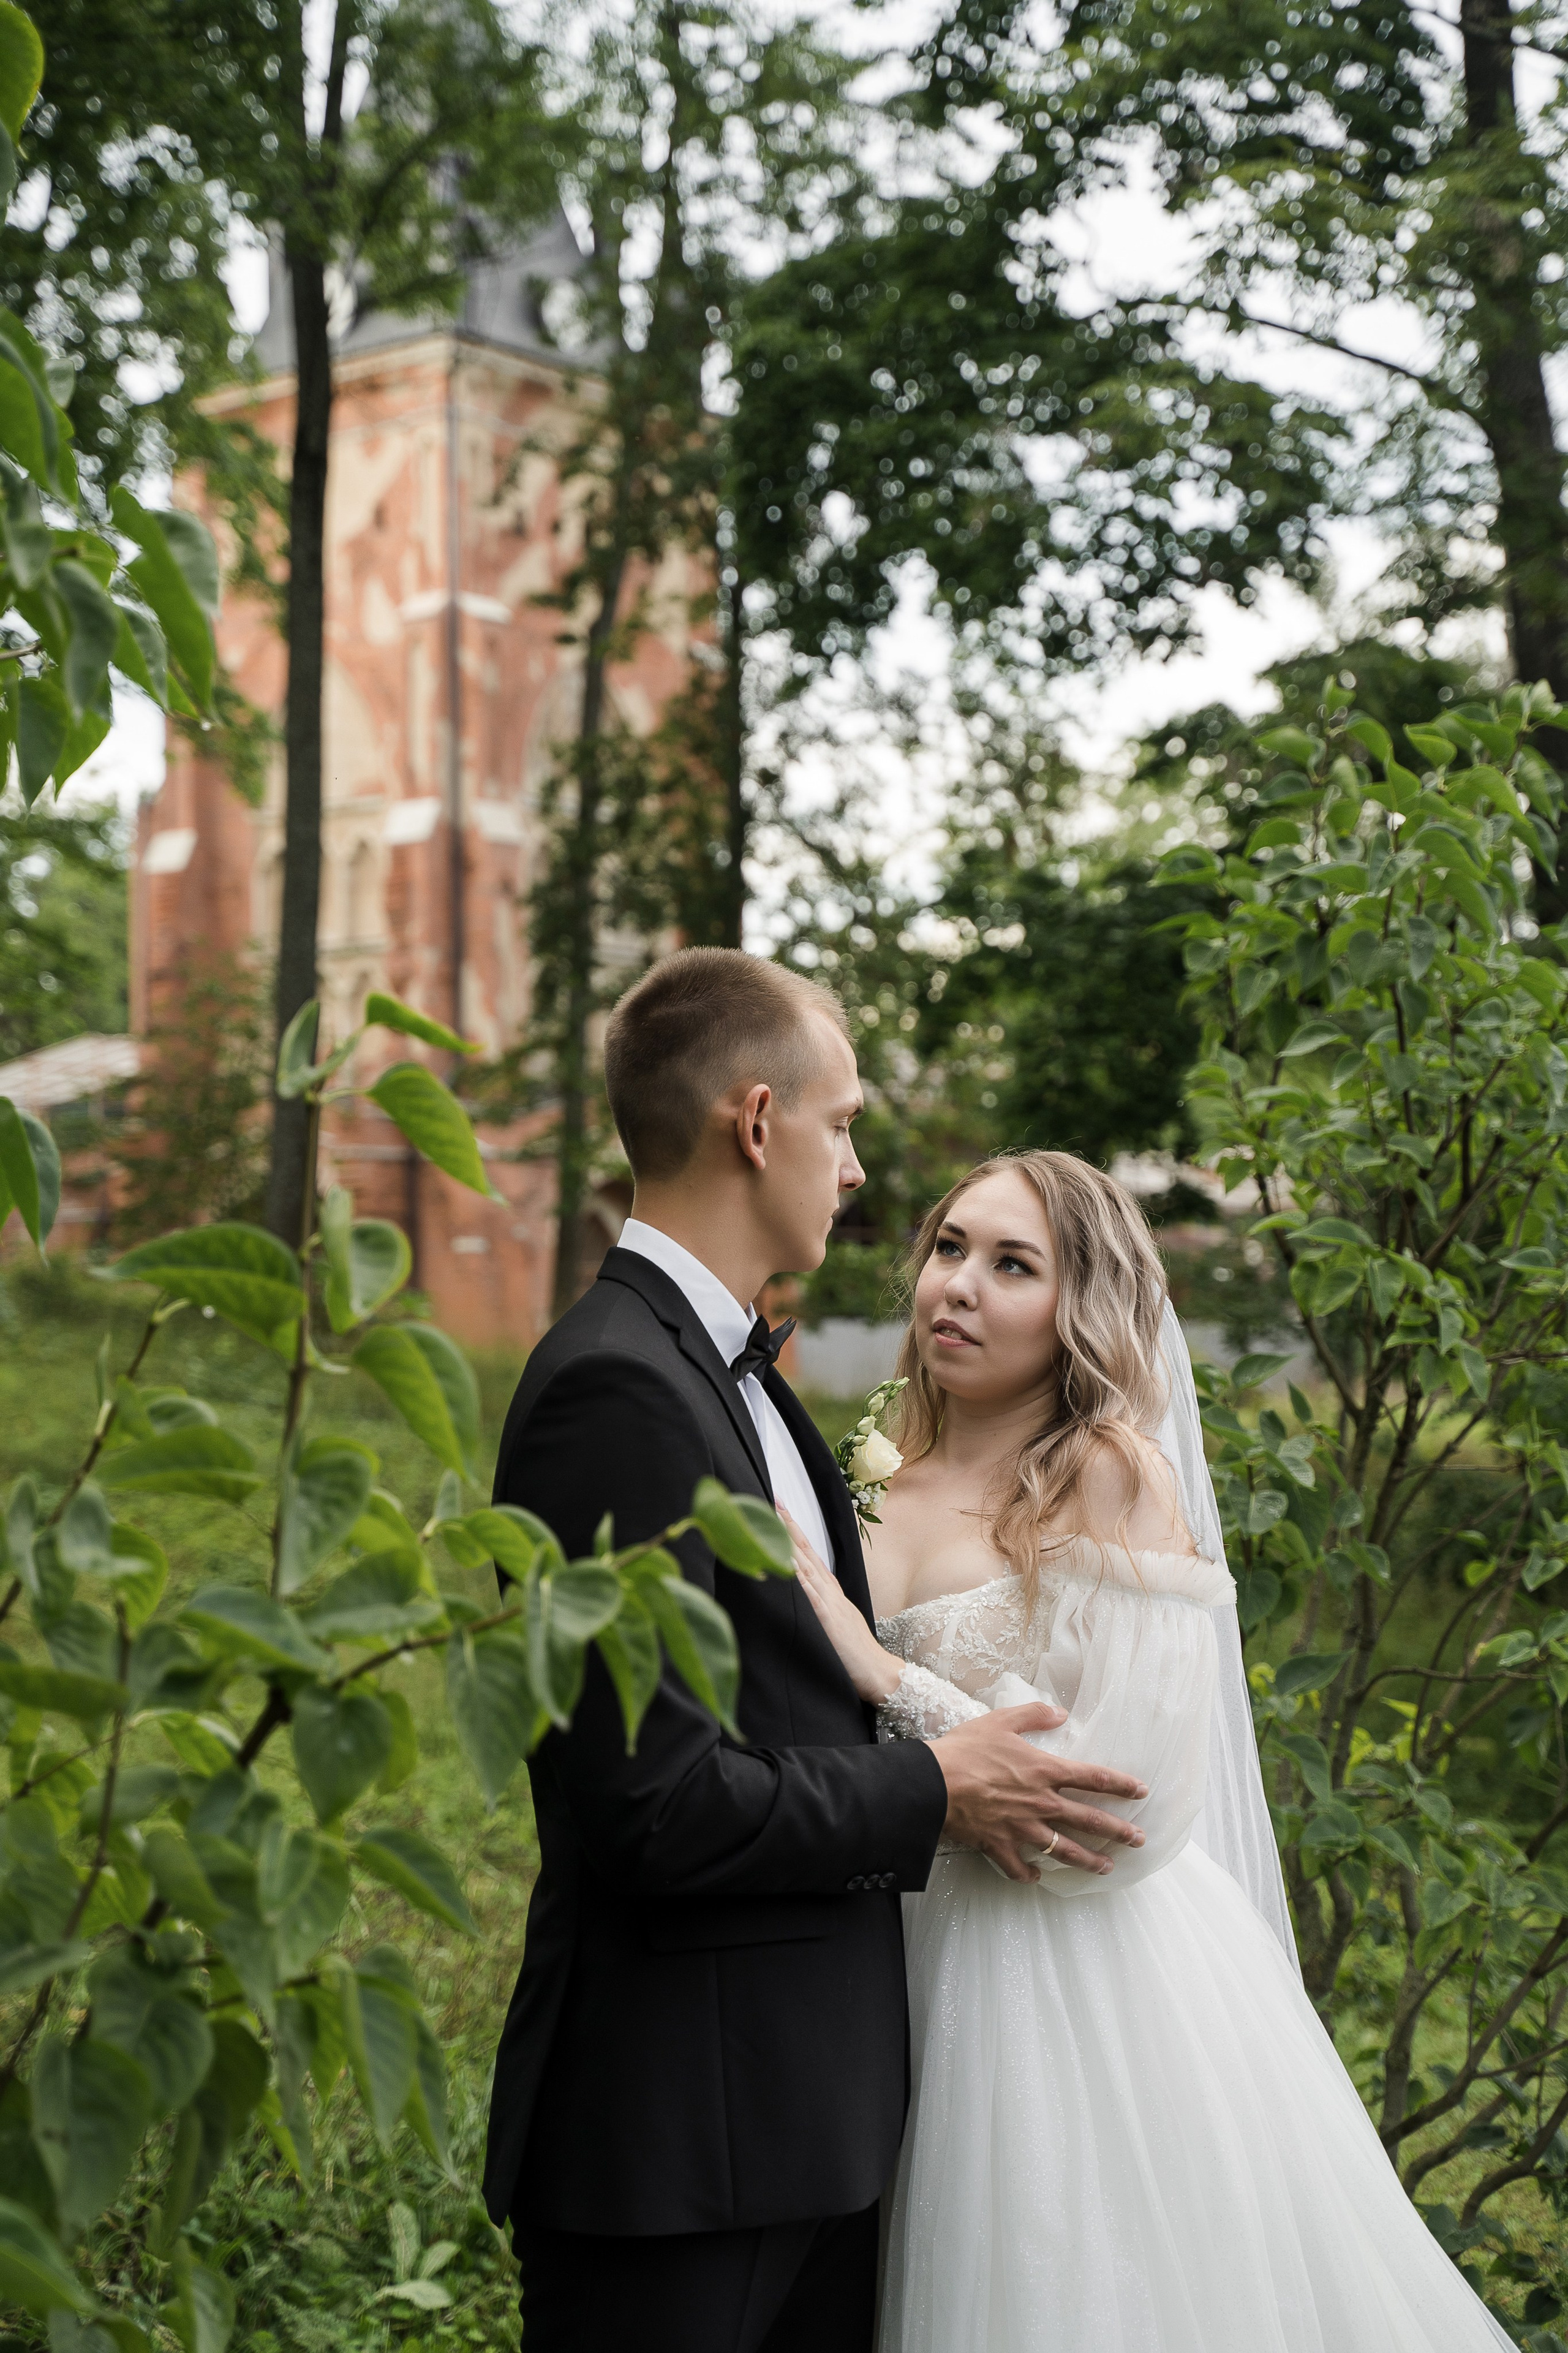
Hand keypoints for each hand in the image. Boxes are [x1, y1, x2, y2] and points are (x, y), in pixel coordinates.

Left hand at [781, 1508, 902, 1704]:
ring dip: (791, 1544)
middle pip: (807, 1553)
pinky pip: (812, 1596)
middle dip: (789, 1527)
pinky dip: (800, 1579)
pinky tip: (789, 1565)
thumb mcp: (834, 1622)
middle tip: (775, 1501)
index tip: (780, 1510)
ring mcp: (830, 1604)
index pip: (809, 1555)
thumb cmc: (854, 1652)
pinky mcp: (829, 1621)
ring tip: (776, 1522)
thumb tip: (801, 1594)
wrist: (878, 1672)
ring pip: (807, 1567)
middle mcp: (829, 1592)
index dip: (794, 1532)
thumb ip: (820, 1606)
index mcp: (830, 1592)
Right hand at [932, 1706, 1149, 1883]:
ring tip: (1107, 1868)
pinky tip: (1036, 1876)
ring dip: (1089, 1860)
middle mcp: (1041, 1803)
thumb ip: (1034, 1714)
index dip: (1121, 1785)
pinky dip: (1030, 1874)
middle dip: (1118, 1832)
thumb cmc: (965, 1750)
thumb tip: (1060, 1712)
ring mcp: (1023, 1829)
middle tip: (1139, 1841)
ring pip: (1065, 1850)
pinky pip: (1020, 1868)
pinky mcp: (1001, 1847)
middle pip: (1089, 1820)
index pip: (1093, 1778)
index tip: (1142, 1791)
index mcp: (1045, 1771)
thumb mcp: (1000, 1720)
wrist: (933, 1783)